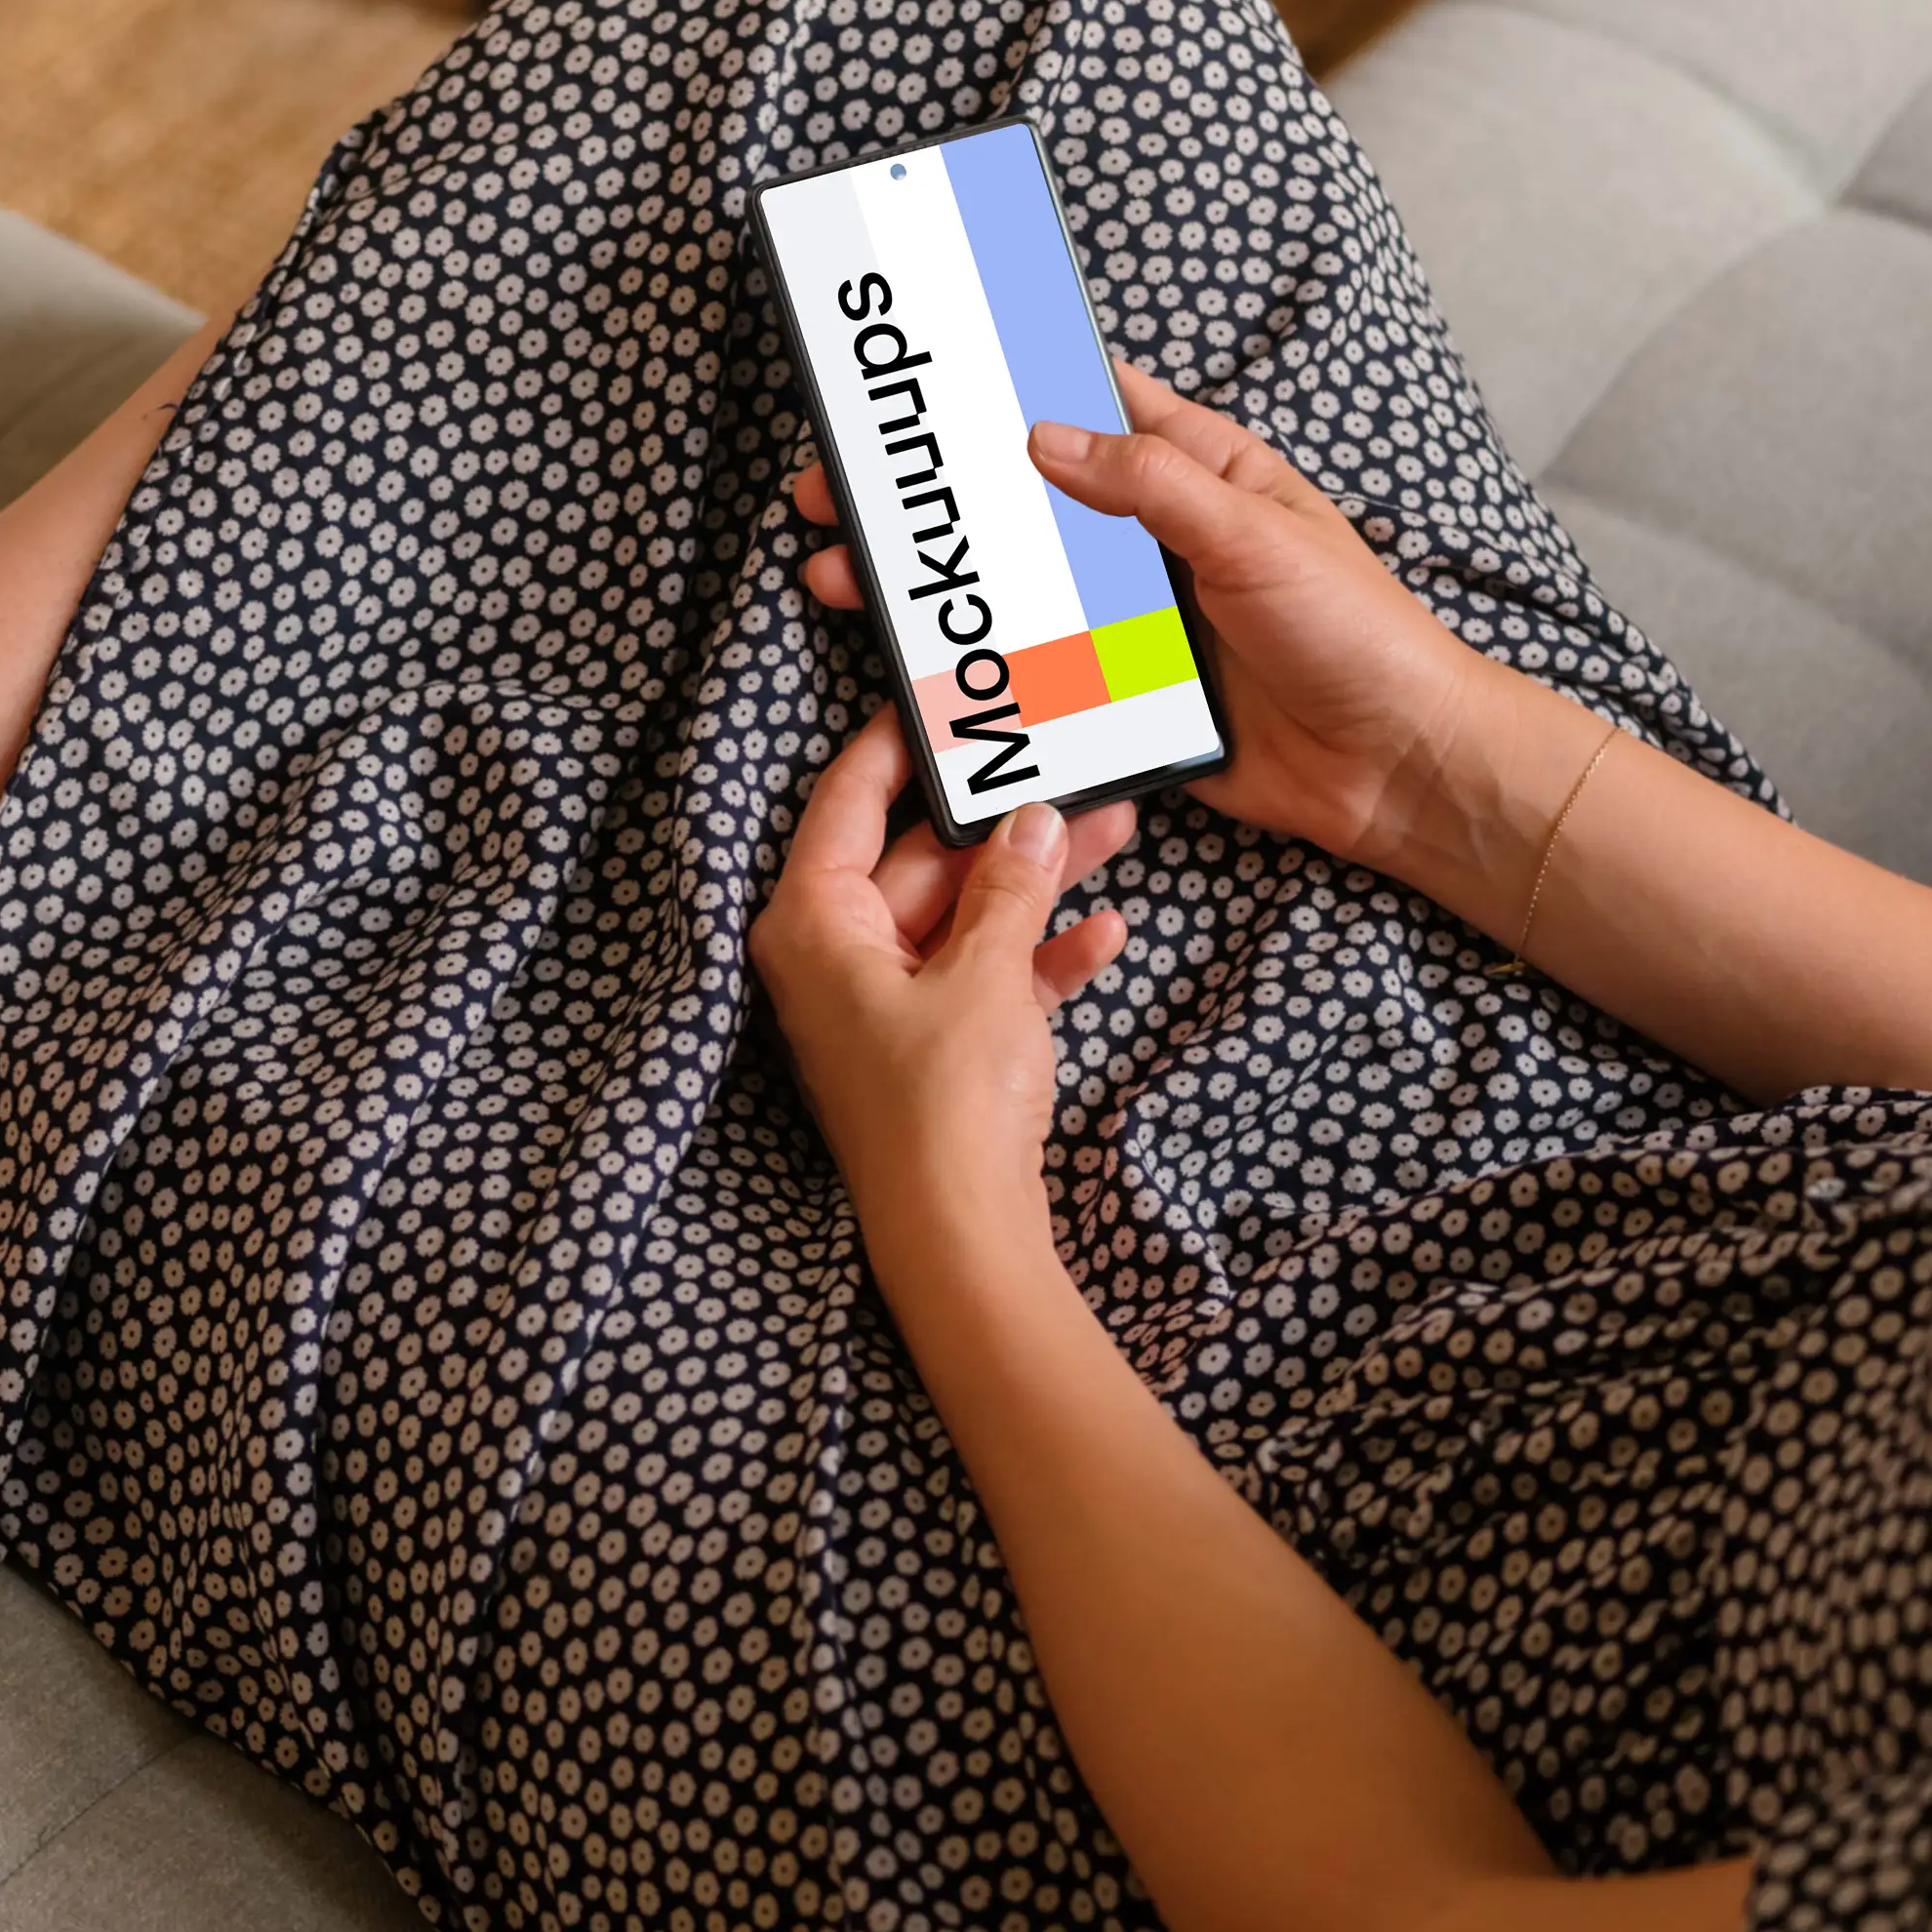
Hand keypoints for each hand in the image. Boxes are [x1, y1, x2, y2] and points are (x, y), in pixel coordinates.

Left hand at [752, 715, 1133, 1277]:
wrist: (960, 1239)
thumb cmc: (945, 1105)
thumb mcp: (984, 974)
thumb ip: (1010, 887)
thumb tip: (1034, 818)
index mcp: (812, 923)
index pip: (848, 800)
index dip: (898, 742)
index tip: (945, 693)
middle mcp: (834, 957)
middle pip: (919, 858)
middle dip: (1004, 819)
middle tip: (1070, 764)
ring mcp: (882, 1005)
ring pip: (962, 916)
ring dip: (1037, 881)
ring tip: (1119, 828)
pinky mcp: (929, 1049)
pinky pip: (981, 979)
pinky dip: (1036, 958)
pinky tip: (1107, 936)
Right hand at [791, 359, 1501, 874]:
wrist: (1399, 771)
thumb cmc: (1358, 635)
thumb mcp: (1257, 535)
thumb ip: (1149, 484)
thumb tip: (1042, 436)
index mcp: (1198, 475)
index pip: (1092, 405)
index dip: (1010, 384)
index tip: (924, 375)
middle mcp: (1154, 542)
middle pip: (1023, 506)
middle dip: (936, 501)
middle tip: (843, 493)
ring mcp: (1134, 623)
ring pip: (1015, 593)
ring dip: (938, 587)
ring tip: (849, 582)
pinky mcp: (1125, 697)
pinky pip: (1038, 678)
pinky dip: (979, 672)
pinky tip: (917, 668)